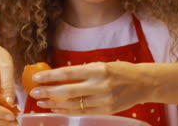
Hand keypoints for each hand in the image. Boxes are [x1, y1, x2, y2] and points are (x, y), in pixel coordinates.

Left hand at [28, 62, 150, 114]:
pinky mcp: (106, 110)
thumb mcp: (102, 64)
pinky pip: (82, 112)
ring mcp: (103, 100)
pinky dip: (67, 111)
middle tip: (34, 93)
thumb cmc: (120, 71)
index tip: (37, 78)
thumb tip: (59, 75)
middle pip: (68, 91)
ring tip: (41, 103)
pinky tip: (57, 108)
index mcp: (98, 69)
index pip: (69, 73)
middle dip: (48, 92)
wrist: (143, 83)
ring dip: (55, 104)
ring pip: (73, 104)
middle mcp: (100, 85)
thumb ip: (83, 71)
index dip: (51, 76)